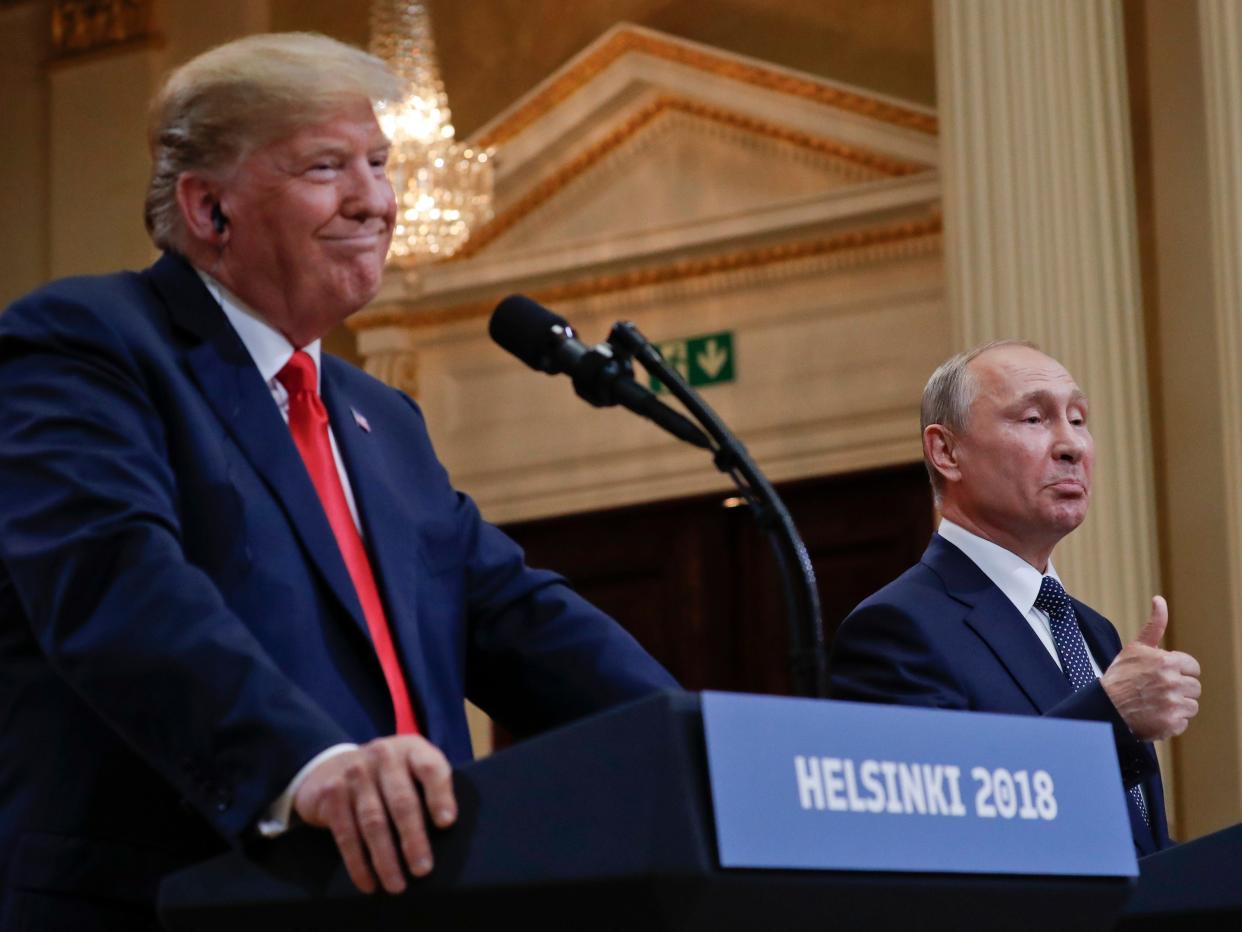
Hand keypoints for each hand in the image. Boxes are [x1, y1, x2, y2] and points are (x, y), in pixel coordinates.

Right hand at [293, 735, 456, 893]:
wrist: (332, 765)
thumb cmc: (388, 775)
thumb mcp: (412, 769)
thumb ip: (431, 789)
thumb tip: (447, 832)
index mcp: (412, 749)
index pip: (430, 769)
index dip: (440, 796)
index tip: (446, 823)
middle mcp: (383, 756)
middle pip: (402, 801)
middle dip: (413, 839)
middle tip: (422, 869)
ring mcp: (355, 773)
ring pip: (373, 821)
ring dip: (385, 858)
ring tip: (397, 885)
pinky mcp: (333, 793)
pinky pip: (346, 833)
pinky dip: (358, 862)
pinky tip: (368, 882)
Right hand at [1101, 596, 1200, 739]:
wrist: (1104, 707)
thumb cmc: (1120, 677)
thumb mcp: (1135, 648)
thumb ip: (1154, 625)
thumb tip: (1159, 599)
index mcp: (1166, 661)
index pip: (1192, 667)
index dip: (1179, 672)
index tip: (1163, 676)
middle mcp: (1171, 681)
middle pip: (1194, 687)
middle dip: (1178, 689)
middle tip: (1157, 691)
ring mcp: (1172, 703)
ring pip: (1192, 705)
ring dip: (1177, 706)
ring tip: (1155, 704)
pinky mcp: (1171, 722)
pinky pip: (1184, 722)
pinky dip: (1171, 722)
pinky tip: (1155, 716)